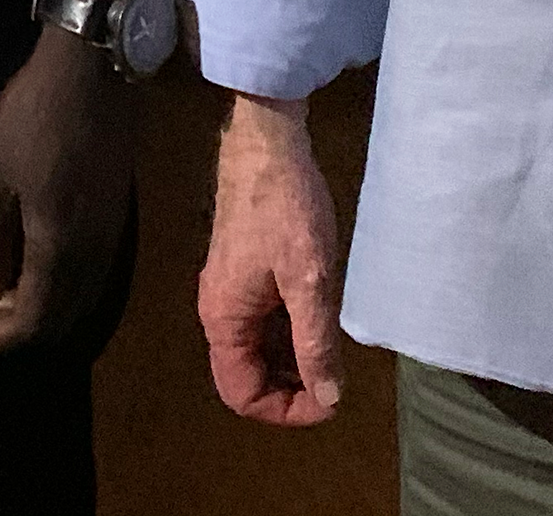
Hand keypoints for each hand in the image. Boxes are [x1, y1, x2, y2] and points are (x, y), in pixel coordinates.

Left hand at [0, 30, 136, 358]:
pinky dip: (58, 291)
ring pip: (78, 302)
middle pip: (58, 321)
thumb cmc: (33, 118)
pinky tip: (33, 273)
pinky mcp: (117, 216)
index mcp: (60, 250)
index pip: (31, 323)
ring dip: (37, 314)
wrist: (92, 70)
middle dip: (12, 334)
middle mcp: (94, 256)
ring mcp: (112, 236)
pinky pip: (90, 278)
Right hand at [198, 92, 343, 425]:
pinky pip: (259, 321)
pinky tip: (318, 318)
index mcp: (224, 317)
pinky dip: (287, 334)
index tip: (330, 399)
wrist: (266, 143)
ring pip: (254, 349)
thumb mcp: (308, 280)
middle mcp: (218, 309)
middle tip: (334, 381)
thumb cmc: (286, 209)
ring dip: (290, 361)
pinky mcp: (243, 269)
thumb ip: (315, 342)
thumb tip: (329, 397)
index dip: (286, 410)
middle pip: (245, 376)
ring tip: (332, 352)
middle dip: (289, 389)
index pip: (242, 394)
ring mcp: (229, 287)